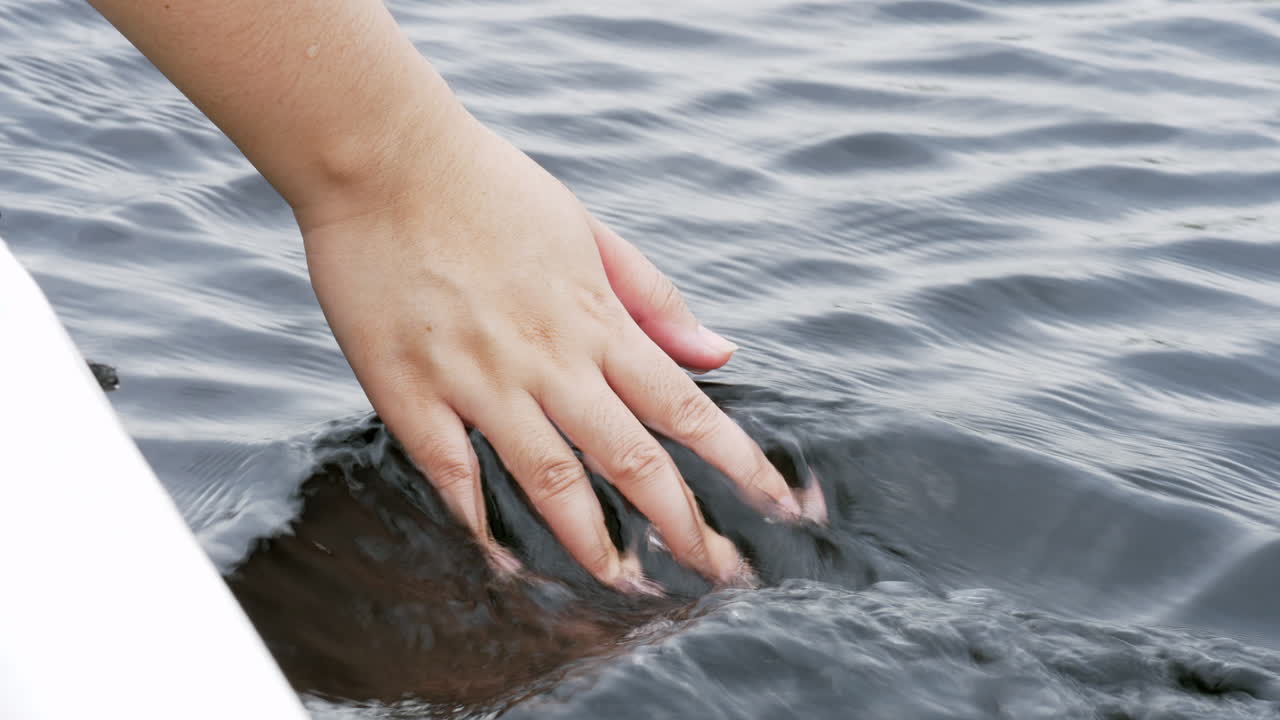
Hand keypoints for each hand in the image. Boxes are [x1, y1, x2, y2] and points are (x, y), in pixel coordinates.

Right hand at [298, 112, 797, 586]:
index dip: (739, 463)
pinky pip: (453, 473)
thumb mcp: (587, 229)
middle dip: (684, 525)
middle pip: (631, 459)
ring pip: (550, 479)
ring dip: (595, 542)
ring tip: (629, 586)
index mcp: (595, 318)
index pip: (684, 406)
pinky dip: (483, 522)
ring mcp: (478, 378)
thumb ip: (653, 297)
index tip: (780, 507)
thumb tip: (718, 352)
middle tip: (720, 575)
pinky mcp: (409, 391)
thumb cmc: (489, 188)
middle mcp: (548, 357)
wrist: (381, 158)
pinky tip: (509, 559)